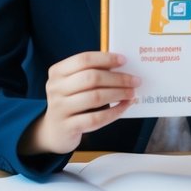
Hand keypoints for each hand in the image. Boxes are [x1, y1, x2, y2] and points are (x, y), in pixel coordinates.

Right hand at [18, 52, 139, 156]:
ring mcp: (59, 109)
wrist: (55, 132)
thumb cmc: (72, 101)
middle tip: (135, 80)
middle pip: (91, 78)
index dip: (106, 58)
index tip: (124, 60)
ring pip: (95, 97)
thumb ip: (93, 73)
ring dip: (118, 94)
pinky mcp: (67, 127)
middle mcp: (55, 89)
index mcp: (57, 72)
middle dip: (117, 78)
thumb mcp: (75, 84)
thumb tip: (123, 66)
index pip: (84, 59)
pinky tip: (124, 107)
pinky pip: (96, 118)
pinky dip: (114, 112)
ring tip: (132, 93)